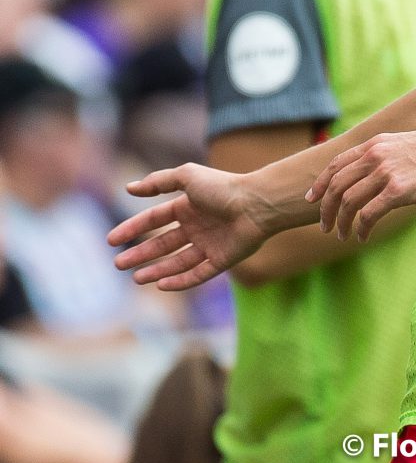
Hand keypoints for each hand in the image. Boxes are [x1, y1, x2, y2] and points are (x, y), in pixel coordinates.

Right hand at [107, 164, 270, 290]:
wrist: (256, 203)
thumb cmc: (222, 187)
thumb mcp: (187, 177)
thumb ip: (159, 182)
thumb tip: (129, 187)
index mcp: (188, 206)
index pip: (154, 219)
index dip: (133, 228)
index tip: (112, 240)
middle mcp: (197, 226)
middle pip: (163, 243)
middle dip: (140, 254)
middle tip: (118, 264)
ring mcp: (210, 244)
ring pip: (177, 262)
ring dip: (156, 270)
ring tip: (136, 278)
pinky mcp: (222, 260)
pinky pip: (197, 275)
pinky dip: (180, 281)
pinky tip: (161, 285)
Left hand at [305, 127, 415, 241]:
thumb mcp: (405, 145)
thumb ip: (386, 155)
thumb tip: (374, 172)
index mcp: (375, 143)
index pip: (336, 164)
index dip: (320, 184)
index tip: (313, 199)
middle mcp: (376, 155)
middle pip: (336, 186)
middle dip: (325, 209)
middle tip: (325, 227)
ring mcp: (386, 172)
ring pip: (349, 202)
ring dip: (341, 222)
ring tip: (343, 235)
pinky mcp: (399, 191)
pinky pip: (369, 214)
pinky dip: (362, 228)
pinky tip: (363, 237)